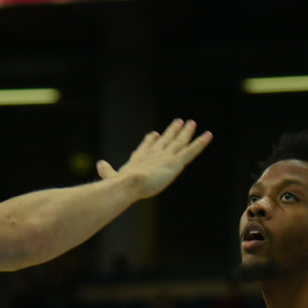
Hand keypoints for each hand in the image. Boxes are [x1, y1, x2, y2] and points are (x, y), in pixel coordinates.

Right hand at [96, 119, 212, 198]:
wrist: (129, 185)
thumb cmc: (120, 185)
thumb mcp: (112, 177)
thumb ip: (107, 171)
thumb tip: (99, 164)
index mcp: (140, 158)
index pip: (148, 146)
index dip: (151, 140)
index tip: (155, 134)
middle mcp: (154, 154)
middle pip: (166, 140)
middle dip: (173, 131)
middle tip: (179, 122)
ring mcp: (166, 156)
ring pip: (179, 141)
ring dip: (186, 132)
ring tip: (192, 123)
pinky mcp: (176, 162)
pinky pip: (192, 150)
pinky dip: (201, 143)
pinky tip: (209, 135)